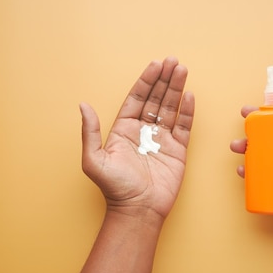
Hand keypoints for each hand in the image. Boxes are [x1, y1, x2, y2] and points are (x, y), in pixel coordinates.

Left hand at [80, 57, 194, 222]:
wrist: (138, 211)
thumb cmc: (115, 188)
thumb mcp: (94, 160)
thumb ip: (90, 132)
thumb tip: (83, 105)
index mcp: (123, 129)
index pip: (137, 98)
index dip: (146, 81)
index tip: (155, 65)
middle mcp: (143, 131)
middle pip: (156, 99)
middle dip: (164, 79)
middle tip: (173, 61)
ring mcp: (161, 139)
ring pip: (171, 108)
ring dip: (177, 89)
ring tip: (183, 70)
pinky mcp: (177, 150)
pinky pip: (183, 126)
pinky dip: (187, 111)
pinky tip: (189, 96)